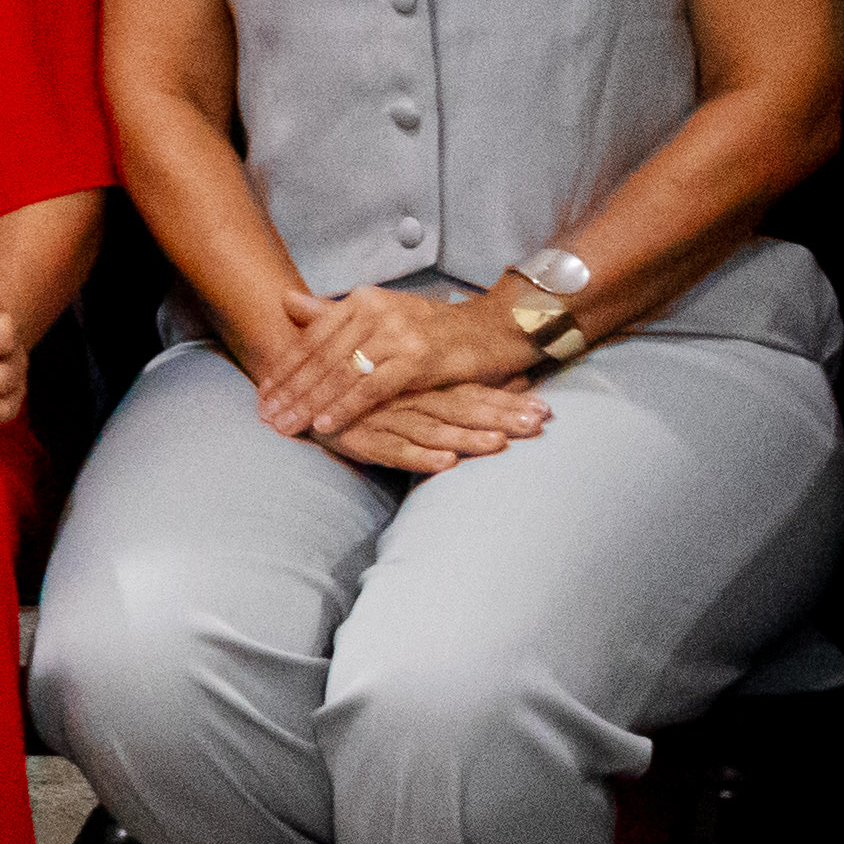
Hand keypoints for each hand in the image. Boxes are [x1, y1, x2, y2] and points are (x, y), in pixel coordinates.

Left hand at [254, 281, 538, 442]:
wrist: (495, 329)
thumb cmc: (435, 328)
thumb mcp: (383, 314)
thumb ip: (334, 313)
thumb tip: (285, 301)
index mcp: (361, 300)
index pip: (311, 337)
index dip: (284, 367)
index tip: (261, 394)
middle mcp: (374, 311)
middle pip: (320, 357)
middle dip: (289, 390)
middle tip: (265, 417)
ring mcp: (396, 334)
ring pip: (340, 374)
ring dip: (308, 404)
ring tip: (285, 426)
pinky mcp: (417, 359)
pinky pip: (371, 388)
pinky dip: (345, 408)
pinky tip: (324, 424)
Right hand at [323, 376, 556, 476]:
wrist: (296, 381)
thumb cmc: (356, 385)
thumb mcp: (401, 381)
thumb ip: (443, 383)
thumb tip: (497, 380)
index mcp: (422, 384)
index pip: (474, 390)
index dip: (510, 399)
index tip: (547, 408)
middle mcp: (410, 399)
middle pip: (463, 408)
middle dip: (504, 417)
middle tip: (540, 424)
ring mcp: (387, 419)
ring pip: (435, 429)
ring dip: (469, 437)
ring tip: (502, 443)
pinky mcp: (363, 438)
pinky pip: (396, 450)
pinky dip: (420, 457)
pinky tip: (447, 463)